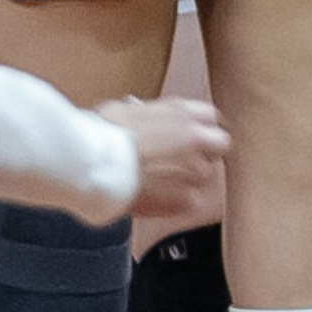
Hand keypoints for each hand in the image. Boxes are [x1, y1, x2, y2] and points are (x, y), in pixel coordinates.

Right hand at [93, 94, 229, 226]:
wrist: (90, 163)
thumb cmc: (99, 134)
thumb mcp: (124, 110)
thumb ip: (147, 115)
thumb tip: (142, 116)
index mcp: (179, 111)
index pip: (212, 117)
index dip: (202, 129)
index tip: (194, 138)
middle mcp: (194, 136)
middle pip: (221, 145)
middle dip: (207, 153)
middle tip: (183, 162)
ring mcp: (194, 169)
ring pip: (206, 175)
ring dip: (188, 179)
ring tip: (159, 182)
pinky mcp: (187, 198)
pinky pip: (192, 200)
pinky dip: (176, 201)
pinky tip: (154, 198)